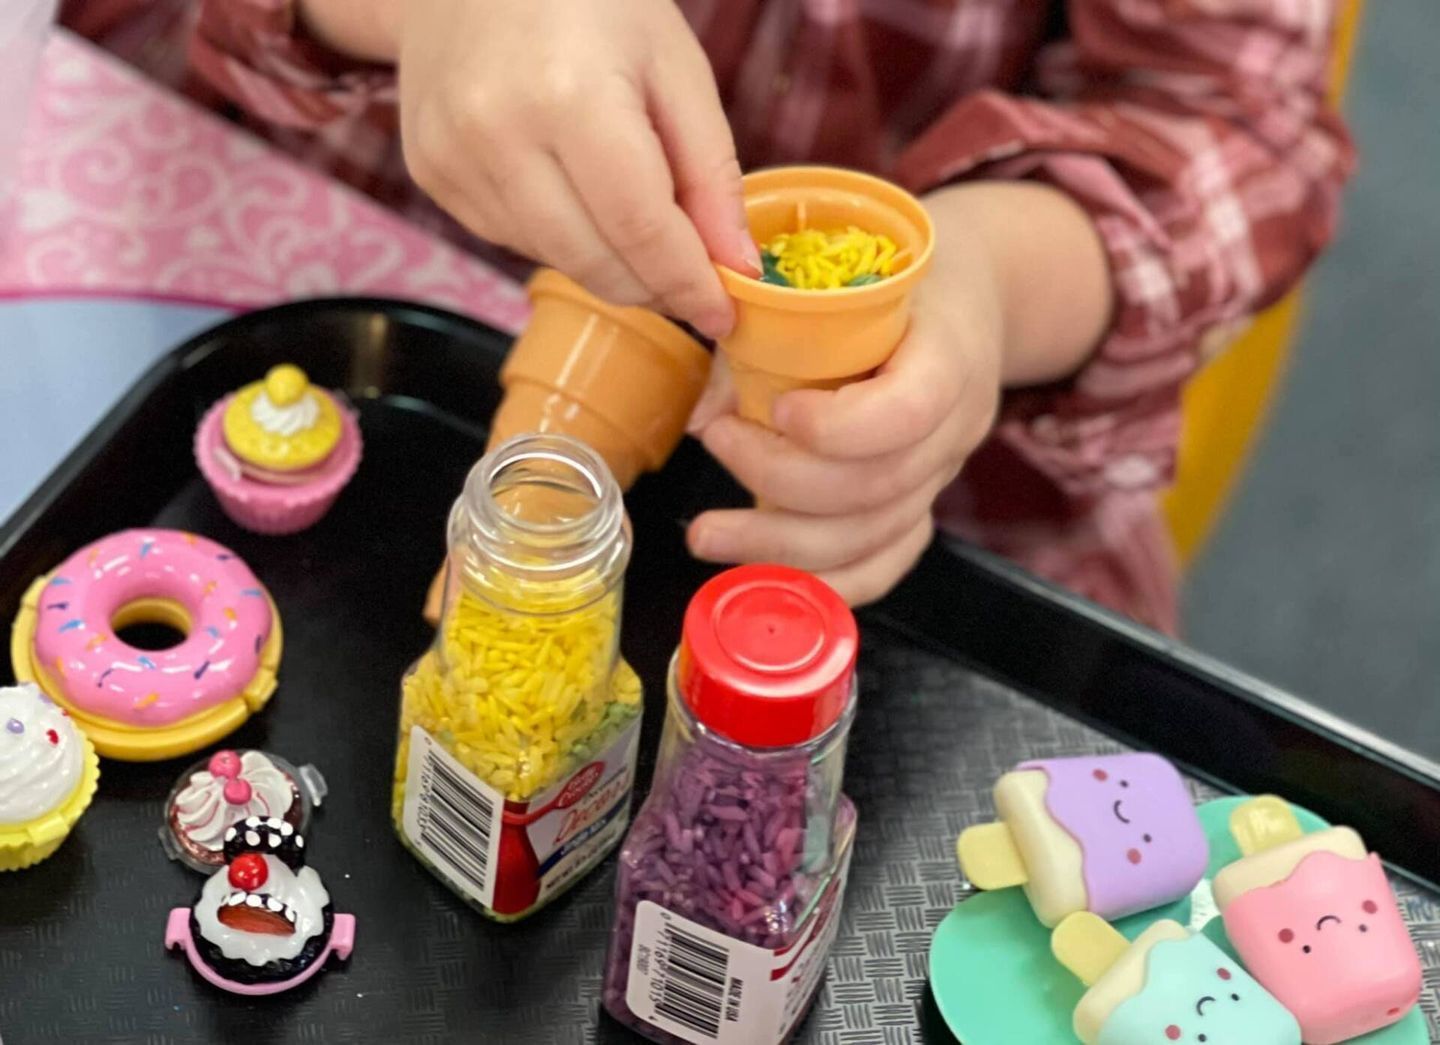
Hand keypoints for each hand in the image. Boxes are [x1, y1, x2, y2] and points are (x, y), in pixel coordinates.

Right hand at [387, 0, 756, 336]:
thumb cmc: (589, 2)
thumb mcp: (674, 67)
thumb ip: (711, 173)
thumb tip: (736, 268)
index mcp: (570, 98)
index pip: (641, 229)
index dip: (688, 284)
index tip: (722, 316)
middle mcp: (498, 134)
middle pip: (594, 261)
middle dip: (652, 285)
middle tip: (687, 279)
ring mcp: (453, 158)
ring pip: (553, 260)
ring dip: (606, 259)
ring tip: (624, 204)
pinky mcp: (430, 175)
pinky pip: (511, 240)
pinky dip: (556, 235)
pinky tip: (566, 183)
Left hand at [686, 244, 1004, 605]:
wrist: (962, 297)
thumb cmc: (894, 268)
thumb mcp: (842, 269)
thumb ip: (770, 332)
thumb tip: (704, 416)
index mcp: (950, 353)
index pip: (910, 410)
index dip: (839, 425)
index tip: (776, 407)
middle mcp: (956, 426)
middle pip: (878, 486)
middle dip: (779, 479)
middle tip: (717, 441)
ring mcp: (941, 474)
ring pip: (873, 537)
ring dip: (781, 545)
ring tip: (708, 535)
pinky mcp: (921, 506)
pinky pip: (883, 564)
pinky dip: (823, 582)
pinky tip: (763, 579)